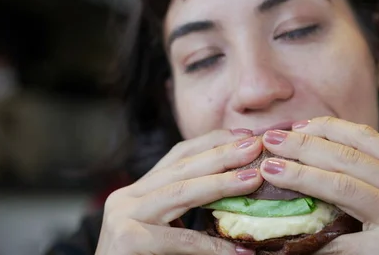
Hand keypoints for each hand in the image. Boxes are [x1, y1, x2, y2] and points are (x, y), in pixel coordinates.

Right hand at [95, 129, 261, 254]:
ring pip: (180, 192)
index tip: (244, 134)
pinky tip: (239, 250)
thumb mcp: (166, 229)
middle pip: (182, 168)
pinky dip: (212, 245)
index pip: (178, 156)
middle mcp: (127, 197)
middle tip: (255, 144)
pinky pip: (180, 240)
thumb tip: (239, 198)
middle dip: (222, 154)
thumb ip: (189, 211)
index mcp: (138, 191)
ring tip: (254, 178)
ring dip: (221, 183)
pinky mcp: (127, 240)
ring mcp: (123, 216)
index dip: (211, 141)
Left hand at [259, 117, 378, 254]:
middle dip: (303, 143)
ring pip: (341, 185)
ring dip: (300, 174)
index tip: (297, 125)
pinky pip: (342, 239)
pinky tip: (290, 233)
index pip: (365, 136)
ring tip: (270, 167)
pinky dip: (313, 237)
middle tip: (270, 138)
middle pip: (347, 155)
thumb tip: (332, 169)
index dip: (325, 127)